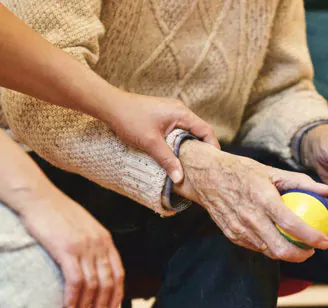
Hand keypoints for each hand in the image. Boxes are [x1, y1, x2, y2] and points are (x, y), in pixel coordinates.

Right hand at [17, 185, 123, 307]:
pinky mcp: (66, 249)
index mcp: (106, 239)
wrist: (41, 198)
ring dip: (87, 305)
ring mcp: (84, 247)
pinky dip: (74, 297)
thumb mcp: (86, 227)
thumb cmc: (60, 212)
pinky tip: (69, 306)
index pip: (119, 272)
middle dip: (102, 304)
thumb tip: (95, 264)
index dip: (117, 293)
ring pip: (92, 284)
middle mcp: (99, 244)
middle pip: (108, 281)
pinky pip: (75, 280)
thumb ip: (94, 244)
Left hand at [102, 92, 219, 183]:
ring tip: (190, 162)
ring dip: (190, 145)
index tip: (213, 162)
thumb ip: (167, 160)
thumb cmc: (129, 119)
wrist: (109, 105)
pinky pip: (178, 129)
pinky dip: (180, 141)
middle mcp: (179, 110)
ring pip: (188, 130)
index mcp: (181, 113)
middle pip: (199, 130)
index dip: (212, 146)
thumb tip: (180, 178)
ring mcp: (171, 111)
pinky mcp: (163, 115)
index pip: (206, 130)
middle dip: (202, 148)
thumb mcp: (150, 143)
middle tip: (203, 165)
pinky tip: (175, 152)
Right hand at [173, 141, 327, 262]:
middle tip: (313, 249)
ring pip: (268, 252)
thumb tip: (327, 190)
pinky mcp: (232, 235)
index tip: (325, 241)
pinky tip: (279, 241)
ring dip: (287, 254)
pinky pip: (256, 247)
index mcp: (262, 198)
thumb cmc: (242, 171)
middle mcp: (250, 217)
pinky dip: (270, 247)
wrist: (206, 176)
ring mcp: (239, 229)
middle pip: (280, 248)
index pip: (291, 224)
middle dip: (302, 255)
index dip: (311, 237)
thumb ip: (301, 181)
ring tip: (300, 247)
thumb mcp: (271, 171)